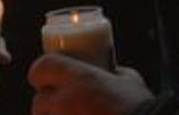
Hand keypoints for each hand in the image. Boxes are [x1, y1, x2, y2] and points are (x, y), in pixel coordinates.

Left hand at [28, 53, 152, 114]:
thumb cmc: (140, 110)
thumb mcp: (129, 81)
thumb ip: (114, 73)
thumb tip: (109, 70)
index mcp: (80, 79)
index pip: (41, 67)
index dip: (40, 72)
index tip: (44, 77)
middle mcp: (66, 102)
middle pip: (38, 100)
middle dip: (46, 103)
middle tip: (59, 104)